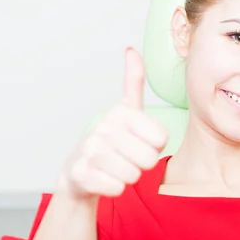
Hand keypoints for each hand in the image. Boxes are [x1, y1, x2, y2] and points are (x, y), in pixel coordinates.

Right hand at [57, 48, 168, 198]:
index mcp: (120, 112)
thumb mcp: (126, 110)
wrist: (78, 171)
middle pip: (149, 159)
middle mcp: (102, 128)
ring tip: (115, 167)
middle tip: (127, 157)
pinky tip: (104, 179)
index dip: (155, 146)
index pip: (161, 139)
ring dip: (128, 177)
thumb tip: (131, 50)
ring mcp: (89, 150)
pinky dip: (114, 189)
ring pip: (133, 175)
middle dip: (142, 164)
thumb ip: (133, 82)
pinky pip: (117, 189)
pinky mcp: (80, 174)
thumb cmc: (111, 140)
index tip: (140, 141)